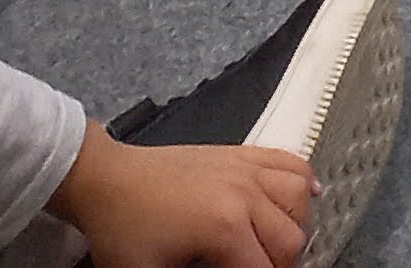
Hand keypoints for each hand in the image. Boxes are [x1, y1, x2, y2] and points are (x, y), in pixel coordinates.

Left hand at [48, 119, 314, 267]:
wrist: (104, 179)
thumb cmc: (123, 233)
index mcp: (225, 228)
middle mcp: (245, 194)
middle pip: (292, 238)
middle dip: (280, 264)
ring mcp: (245, 168)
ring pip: (299, 196)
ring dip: (296, 225)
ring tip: (275, 243)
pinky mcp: (240, 153)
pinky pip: (289, 161)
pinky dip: (304, 181)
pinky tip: (306, 197)